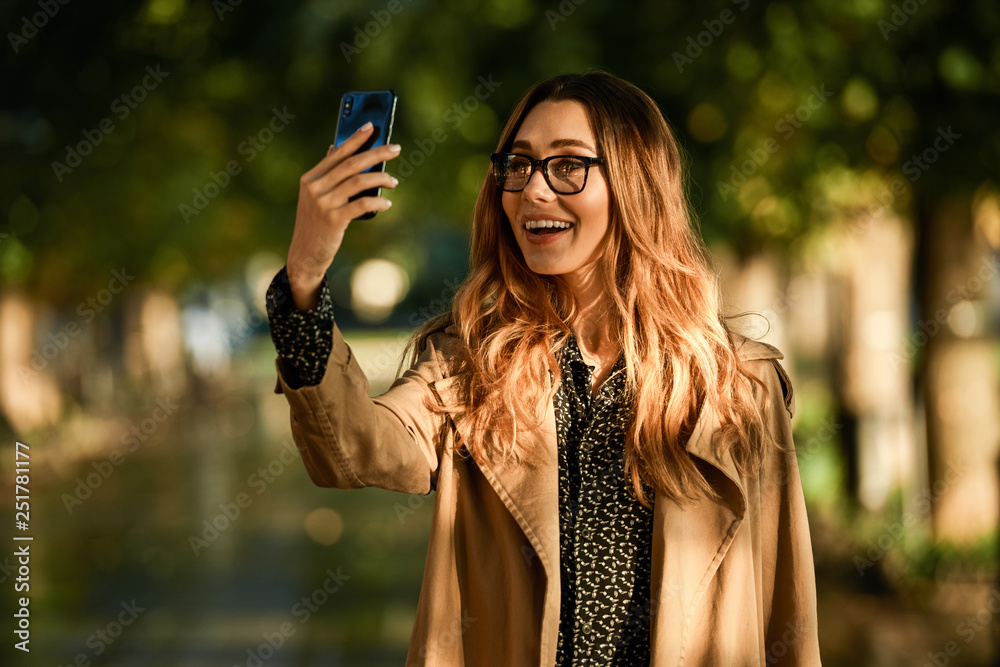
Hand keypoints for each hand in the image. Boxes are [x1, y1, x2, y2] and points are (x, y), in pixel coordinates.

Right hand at [286, 122, 399, 309]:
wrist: (305, 254)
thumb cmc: (316, 223)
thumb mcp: (316, 196)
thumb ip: (327, 174)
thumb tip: (336, 147)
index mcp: (311, 178)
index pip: (337, 152)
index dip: (356, 138)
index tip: (372, 127)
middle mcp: (316, 187)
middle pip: (352, 164)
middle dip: (376, 153)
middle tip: (396, 149)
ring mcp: (324, 203)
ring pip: (359, 182)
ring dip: (381, 178)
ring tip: (394, 181)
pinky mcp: (333, 220)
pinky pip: (362, 204)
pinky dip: (378, 201)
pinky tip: (387, 202)